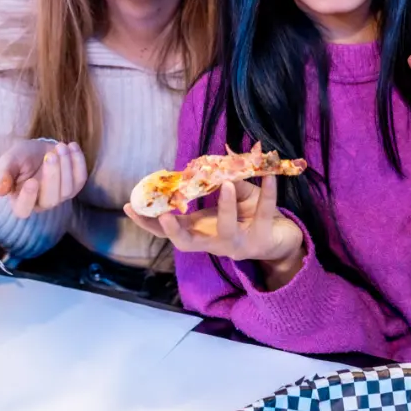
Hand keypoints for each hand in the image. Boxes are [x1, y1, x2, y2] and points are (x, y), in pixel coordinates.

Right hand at [0, 140, 87, 217]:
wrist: (38, 150)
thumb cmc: (20, 158)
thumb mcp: (8, 161)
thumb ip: (3, 174)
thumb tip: (1, 190)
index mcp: (20, 201)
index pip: (23, 209)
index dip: (28, 198)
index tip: (31, 181)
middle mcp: (41, 204)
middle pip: (50, 200)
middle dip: (52, 177)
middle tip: (50, 156)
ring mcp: (59, 198)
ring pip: (67, 190)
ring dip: (65, 166)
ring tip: (60, 146)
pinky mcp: (74, 187)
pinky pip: (80, 179)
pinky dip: (78, 162)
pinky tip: (72, 146)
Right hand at [124, 175, 305, 287]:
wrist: (279, 237)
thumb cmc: (249, 215)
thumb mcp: (232, 195)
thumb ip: (221, 182)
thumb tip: (213, 166)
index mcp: (200, 231)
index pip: (168, 230)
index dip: (148, 222)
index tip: (130, 206)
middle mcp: (213, 243)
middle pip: (186, 243)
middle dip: (173, 230)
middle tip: (165, 214)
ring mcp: (237, 245)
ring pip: (226, 230)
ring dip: (223, 207)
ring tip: (222, 183)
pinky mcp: (261, 240)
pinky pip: (264, 213)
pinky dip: (269, 193)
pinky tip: (271, 177)